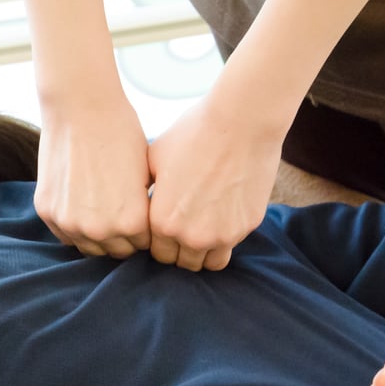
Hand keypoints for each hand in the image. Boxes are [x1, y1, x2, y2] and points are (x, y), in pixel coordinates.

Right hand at [35, 92, 151, 258]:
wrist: (82, 109)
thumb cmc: (121, 135)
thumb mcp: (147, 175)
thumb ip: (144, 210)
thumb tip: (145, 230)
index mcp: (132, 223)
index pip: (142, 245)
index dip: (142, 230)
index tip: (139, 215)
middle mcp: (100, 230)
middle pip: (115, 251)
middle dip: (120, 236)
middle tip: (119, 211)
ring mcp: (70, 223)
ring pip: (88, 247)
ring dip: (95, 234)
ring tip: (100, 209)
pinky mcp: (47, 211)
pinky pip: (64, 233)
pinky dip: (73, 224)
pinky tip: (81, 203)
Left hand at [146, 99, 281, 270]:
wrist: (240, 122)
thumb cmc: (192, 134)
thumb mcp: (153, 160)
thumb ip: (145, 192)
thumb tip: (137, 205)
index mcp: (163, 223)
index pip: (158, 254)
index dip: (160, 242)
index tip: (166, 228)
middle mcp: (191, 236)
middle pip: (183, 263)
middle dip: (181, 250)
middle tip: (185, 228)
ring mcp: (222, 235)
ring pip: (210, 263)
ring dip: (205, 252)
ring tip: (204, 228)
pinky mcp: (247, 227)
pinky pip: (232, 244)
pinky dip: (226, 236)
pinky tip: (223, 212)